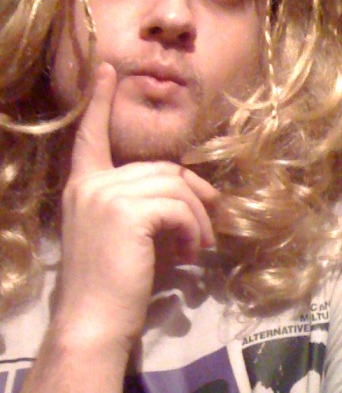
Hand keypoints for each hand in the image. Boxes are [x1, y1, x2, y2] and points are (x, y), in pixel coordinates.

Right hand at [53, 63, 217, 349]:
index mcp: (83, 188)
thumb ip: (147, 209)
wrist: (92, 324)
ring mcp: (105, 195)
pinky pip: (178, 206)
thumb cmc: (111, 291)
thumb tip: (191, 195)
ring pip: (175, 186)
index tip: (107, 69)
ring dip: (198, 218)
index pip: (90, 137)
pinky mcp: (126, 212)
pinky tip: (189, 255)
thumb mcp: (128, 240)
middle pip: (160, 168)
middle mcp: (90, 185)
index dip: (100, 102)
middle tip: (208, 231)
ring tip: (198, 249)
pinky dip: (193, 229)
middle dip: (194, 195)